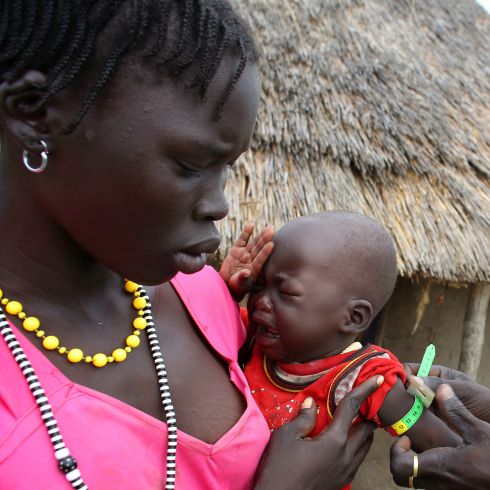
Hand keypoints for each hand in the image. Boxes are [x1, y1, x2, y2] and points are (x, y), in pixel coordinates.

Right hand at [219, 223, 274, 300]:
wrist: (227, 284)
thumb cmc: (235, 286)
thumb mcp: (238, 284)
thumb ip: (242, 278)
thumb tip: (247, 272)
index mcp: (254, 269)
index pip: (260, 259)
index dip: (265, 252)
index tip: (272, 244)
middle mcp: (251, 260)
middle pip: (259, 248)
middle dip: (265, 239)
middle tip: (272, 230)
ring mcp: (244, 254)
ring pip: (253, 243)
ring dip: (260, 235)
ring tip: (268, 228)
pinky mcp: (236, 251)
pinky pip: (242, 240)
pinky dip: (246, 233)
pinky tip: (251, 225)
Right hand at [254, 376, 383, 489]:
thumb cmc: (279, 468)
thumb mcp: (286, 436)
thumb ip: (303, 418)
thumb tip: (312, 403)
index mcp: (334, 441)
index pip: (353, 408)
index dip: (365, 390)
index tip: (378, 379)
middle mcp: (346, 456)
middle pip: (367, 430)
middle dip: (369, 414)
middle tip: (366, 401)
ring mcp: (345, 471)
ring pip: (365, 446)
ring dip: (364, 431)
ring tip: (357, 420)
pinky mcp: (341, 481)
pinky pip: (357, 459)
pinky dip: (358, 446)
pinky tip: (344, 442)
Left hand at [390, 384, 489, 489]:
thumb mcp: (479, 431)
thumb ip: (456, 411)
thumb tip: (440, 388)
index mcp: (439, 467)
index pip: (399, 467)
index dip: (395, 451)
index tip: (406, 436)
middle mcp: (438, 483)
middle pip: (402, 477)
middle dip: (401, 457)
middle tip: (410, 441)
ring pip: (416, 481)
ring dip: (414, 465)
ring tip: (426, 446)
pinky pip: (431, 484)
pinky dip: (428, 471)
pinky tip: (442, 456)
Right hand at [404, 364, 489, 421]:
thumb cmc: (482, 401)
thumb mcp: (461, 389)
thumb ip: (437, 384)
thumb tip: (413, 381)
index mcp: (436, 374)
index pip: (412, 369)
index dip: (403, 374)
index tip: (399, 382)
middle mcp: (429, 387)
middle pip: (407, 385)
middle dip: (400, 390)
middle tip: (395, 398)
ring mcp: (429, 404)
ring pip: (408, 401)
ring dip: (403, 404)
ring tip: (398, 410)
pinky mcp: (431, 420)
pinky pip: (415, 416)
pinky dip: (409, 417)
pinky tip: (407, 420)